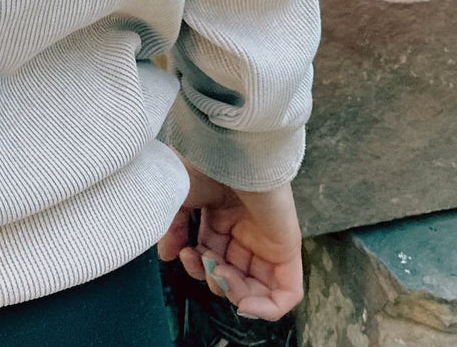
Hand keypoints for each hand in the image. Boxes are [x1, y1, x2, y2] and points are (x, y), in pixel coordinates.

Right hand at [157, 159, 303, 319]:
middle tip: (206, 266)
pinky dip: (267, 309)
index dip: (198, 266)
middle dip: (215, 281)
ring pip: (257, 290)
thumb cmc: (205, 163)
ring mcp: (268, 242)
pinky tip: (244, 304)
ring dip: (236, 295)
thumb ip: (173, 228)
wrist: (232, 149)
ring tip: (221, 279)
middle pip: (233, 276)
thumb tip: (168, 257)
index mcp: (222, 218)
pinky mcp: (288, 250)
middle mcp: (246, 232)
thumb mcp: (179, 196)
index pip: (212, 257)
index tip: (186, 254)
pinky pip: (286, 294)